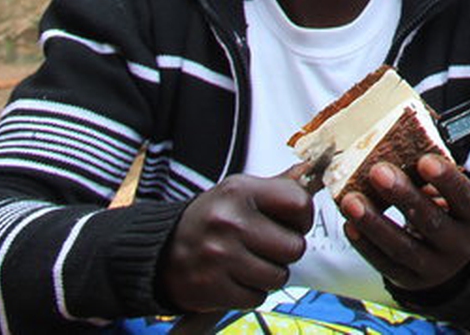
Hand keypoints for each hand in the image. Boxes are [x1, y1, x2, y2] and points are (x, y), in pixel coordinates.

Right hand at [159, 172, 312, 312]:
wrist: (160, 250)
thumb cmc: (209, 220)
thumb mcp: (238, 192)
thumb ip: (277, 186)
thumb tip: (309, 171)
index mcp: (240, 191)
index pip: (299, 203)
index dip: (303, 217)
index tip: (292, 222)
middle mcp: (229, 222)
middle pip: (294, 247)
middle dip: (286, 251)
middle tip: (267, 246)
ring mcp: (220, 256)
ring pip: (279, 276)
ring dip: (270, 274)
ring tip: (250, 262)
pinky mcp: (212, 288)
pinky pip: (257, 297)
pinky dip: (251, 292)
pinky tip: (236, 278)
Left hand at [339, 153, 469, 295]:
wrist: (451, 266)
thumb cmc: (448, 218)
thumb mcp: (453, 201)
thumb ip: (433, 182)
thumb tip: (401, 156)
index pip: (464, 196)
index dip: (446, 179)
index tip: (424, 160)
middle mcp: (459, 246)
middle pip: (430, 221)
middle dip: (402, 195)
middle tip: (378, 171)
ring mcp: (434, 268)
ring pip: (402, 246)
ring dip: (374, 222)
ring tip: (351, 200)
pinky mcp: (409, 280)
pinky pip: (385, 264)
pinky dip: (365, 244)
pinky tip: (350, 225)